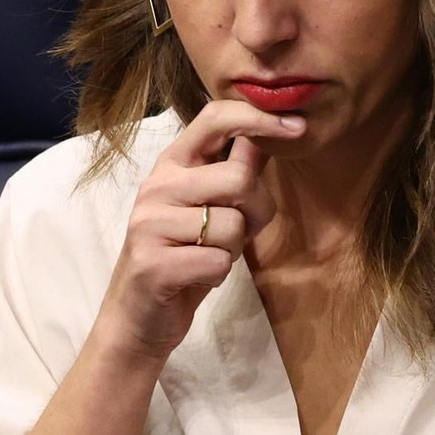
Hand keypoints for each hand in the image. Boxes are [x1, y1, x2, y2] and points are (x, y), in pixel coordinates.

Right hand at [94, 99, 305, 363]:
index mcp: (171, 164)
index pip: (214, 118)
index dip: (259, 118)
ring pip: (233, 225)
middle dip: (256, 212)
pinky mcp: (153, 264)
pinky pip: (219, 261)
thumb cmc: (182, 257)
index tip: (297, 127)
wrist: (137, 317)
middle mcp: (156, 186)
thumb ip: (236, 171)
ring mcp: (149, 224)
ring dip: (233, 249)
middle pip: (239, 179)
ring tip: (206, 256)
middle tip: (236, 234)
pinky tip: (196, 276)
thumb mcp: (211, 208)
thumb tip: (268, 135)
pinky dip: (219, 274)